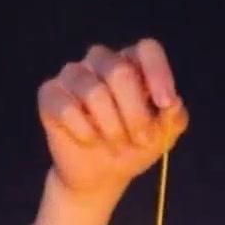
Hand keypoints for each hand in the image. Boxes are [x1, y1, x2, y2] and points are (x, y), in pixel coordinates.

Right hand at [37, 39, 188, 200]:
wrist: (101, 174)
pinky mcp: (50, 94)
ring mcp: (74, 74)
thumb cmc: (134, 146)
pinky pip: (68, 109)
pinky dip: (84, 132)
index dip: (158, 73)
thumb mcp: (163, 136)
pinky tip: (89, 140)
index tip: (165, 104)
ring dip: (111, 128)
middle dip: (135, 114)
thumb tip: (172, 102)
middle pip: (120, 72)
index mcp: (133, 62)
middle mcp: (102, 61)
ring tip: (115, 144)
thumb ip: (174, 117)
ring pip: (94, 92)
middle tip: (142, 140)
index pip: (147, 49)